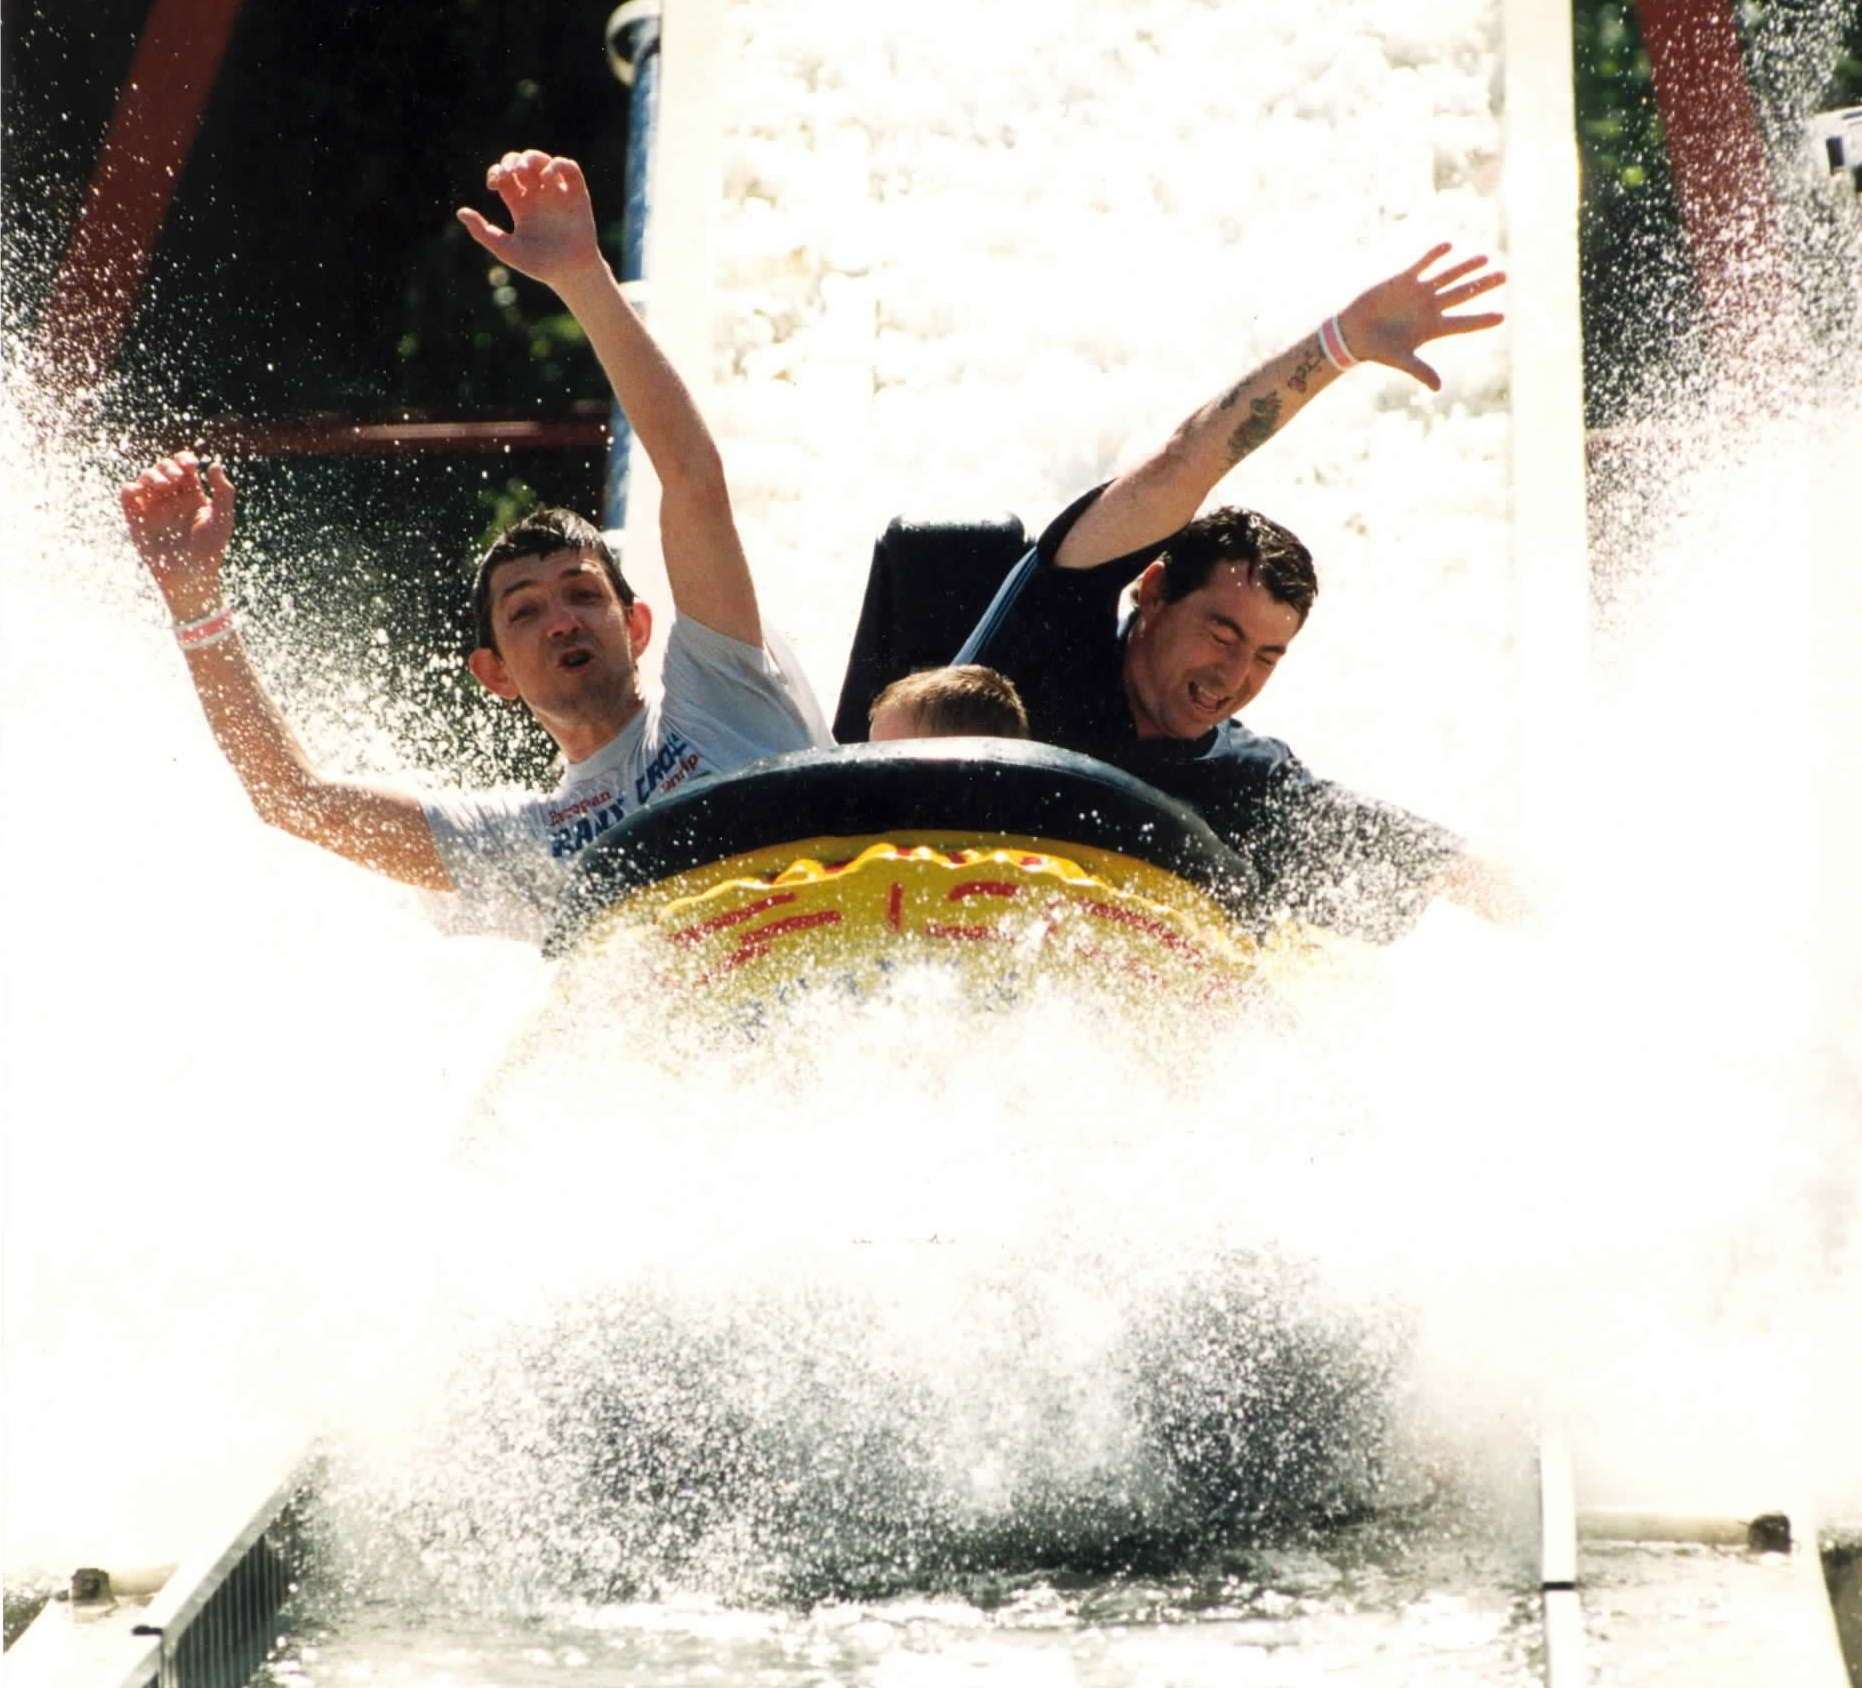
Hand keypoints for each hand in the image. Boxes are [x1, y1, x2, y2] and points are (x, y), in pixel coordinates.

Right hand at [120, 451, 234, 619]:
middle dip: (168, 466)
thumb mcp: (222, 520)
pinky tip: (141, 490)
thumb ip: (224, 492)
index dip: (184, 459)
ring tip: (163, 485)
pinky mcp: (137, 517)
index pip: (184, 467)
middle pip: (163, 468)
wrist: (189, 577)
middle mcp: (171, 498)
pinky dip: (131, 487)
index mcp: (192, 495)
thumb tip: (215, 464)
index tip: (191, 465)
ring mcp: (153, 506)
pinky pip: (128, 494)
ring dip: (152, 475)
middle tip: (176, 478)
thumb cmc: (210, 551)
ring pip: (145, 477)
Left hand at [456, 151, 604, 291]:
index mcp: (521, 205)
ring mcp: (558, 194)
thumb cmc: (539, 265)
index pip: (506, 177)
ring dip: (532, 158)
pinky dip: (558, 165)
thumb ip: (483, 232)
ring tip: (524, 170)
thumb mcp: (505, 249)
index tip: (493, 184)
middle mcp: (539, 196)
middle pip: (522, 164)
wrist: (569, 274)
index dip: (497, 172)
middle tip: (508, 174)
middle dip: (512, 162)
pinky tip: (547, 176)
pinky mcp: (578, 195)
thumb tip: (460, 212)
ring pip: (543, 161)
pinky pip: (570, 169)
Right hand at [1336, 245, 1505, 391]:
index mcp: (1432, 328)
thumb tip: (1438, 388)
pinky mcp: (1402, 281)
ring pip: (1447, 277)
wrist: (1352, 333)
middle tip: (1504, 276)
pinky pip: (1422, 265)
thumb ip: (1420, 370)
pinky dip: (1433, 256)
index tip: (1502, 317)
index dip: (1482, 320)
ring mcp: (1418, 294)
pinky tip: (1448, 247)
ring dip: (1465, 268)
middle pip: (1462, 295)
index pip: (1463, 323)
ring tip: (1485, 259)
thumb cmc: (1376, 349)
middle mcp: (1429, 309)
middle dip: (1483, 286)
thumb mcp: (1400, 359)